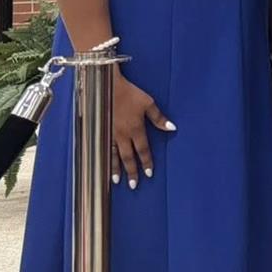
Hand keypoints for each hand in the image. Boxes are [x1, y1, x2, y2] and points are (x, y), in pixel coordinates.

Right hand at [110, 72, 173, 188]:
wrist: (106, 86)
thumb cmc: (129, 93)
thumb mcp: (148, 103)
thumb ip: (159, 118)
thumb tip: (172, 128)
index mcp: (135, 129)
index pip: (143, 150)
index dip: (146, 162)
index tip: (149, 174)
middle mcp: (122, 135)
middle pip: (128, 157)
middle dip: (132, 171)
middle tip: (133, 185)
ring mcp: (109, 134)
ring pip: (113, 156)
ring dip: (115, 169)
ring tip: (117, 181)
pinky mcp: (100, 131)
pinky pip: (102, 148)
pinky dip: (103, 158)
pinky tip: (102, 165)